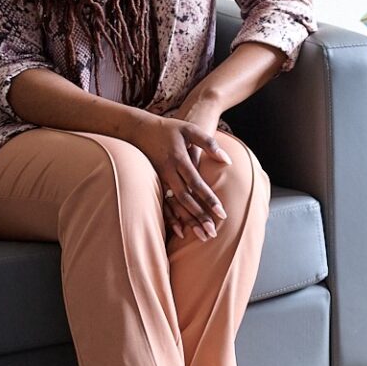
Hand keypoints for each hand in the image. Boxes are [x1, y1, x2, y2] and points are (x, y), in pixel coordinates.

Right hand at [166, 95, 224, 238]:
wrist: (139, 129)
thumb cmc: (170, 129)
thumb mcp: (190, 129)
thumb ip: (209, 143)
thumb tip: (227, 160)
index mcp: (179, 159)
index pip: (196, 184)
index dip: (209, 199)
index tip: (222, 214)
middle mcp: (168, 172)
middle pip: (186, 199)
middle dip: (200, 217)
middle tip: (213, 233)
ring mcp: (160, 180)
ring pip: (175, 205)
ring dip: (188, 221)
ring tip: (202, 236)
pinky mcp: (154, 184)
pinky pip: (163, 205)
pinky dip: (171, 219)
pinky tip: (180, 232)